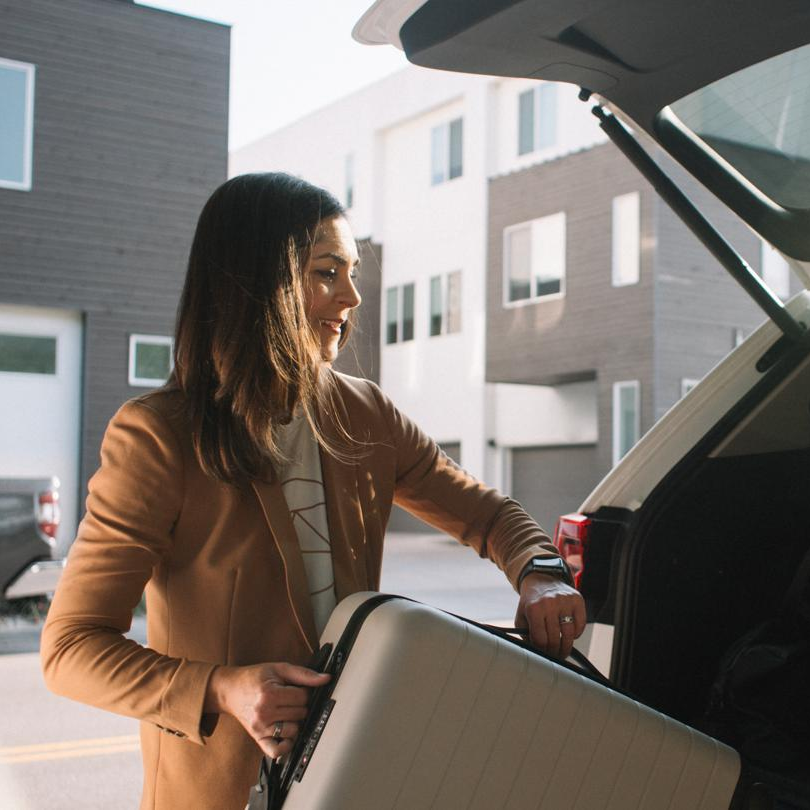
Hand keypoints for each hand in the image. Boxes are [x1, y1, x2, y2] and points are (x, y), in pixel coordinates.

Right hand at [205, 662, 329, 758]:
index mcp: (270, 694)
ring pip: (294, 730)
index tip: (298, 689)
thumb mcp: (278, 669)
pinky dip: (286, 745)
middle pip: (300, 713)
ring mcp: (261, 728)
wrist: (229, 690)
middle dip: (300, 705)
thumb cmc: (254, 678)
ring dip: (295, 721)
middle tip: (291, 699)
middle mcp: (264, 713)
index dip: (305, 691)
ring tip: (287, 712)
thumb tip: (325, 679)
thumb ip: (303, 674)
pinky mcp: (258, 738)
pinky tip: (287, 734)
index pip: (303, 697)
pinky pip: (276, 751)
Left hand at [515, 573, 585, 659]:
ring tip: (562, 650)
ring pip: (569, 635)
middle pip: (555, 639)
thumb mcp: (522, 617)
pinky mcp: (577, 600)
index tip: (544, 655)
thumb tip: (536, 654)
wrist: (541, 579)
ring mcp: (565, 601)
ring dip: (566, 647)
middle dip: (555, 652)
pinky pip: (580, 626)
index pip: (540, 640)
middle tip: (555, 656)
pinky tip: (568, 633)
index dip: (542, 651)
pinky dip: (576, 634)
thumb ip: (525, 636)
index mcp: (534, 608)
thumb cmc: (531, 602)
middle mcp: (550, 603)